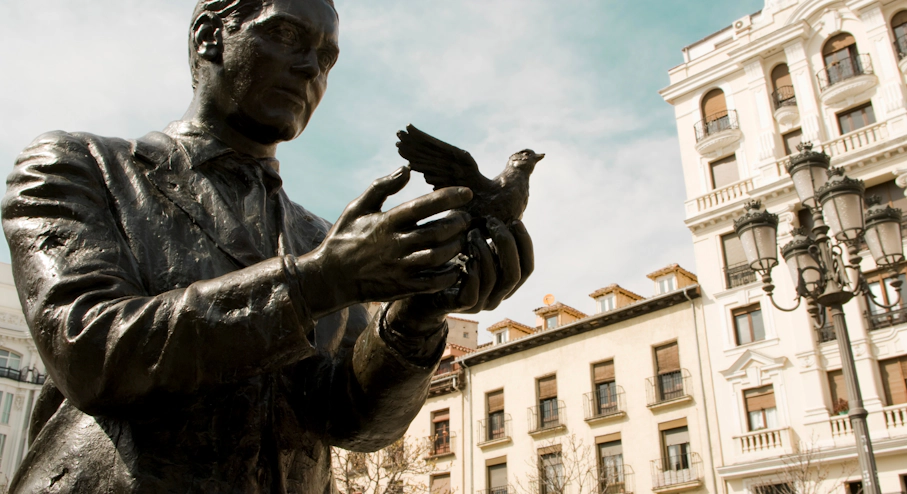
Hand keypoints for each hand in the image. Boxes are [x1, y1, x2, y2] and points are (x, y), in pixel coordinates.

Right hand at [301, 166, 472, 317]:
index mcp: (386, 222)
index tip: (467, 192)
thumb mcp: (357, 208)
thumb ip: (382, 187)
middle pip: (437, 231)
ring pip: (439, 256)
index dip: (448, 197)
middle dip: (458, 223)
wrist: (330, 278)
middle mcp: (395, 244)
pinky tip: (457, 266)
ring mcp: (399, 267)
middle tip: (466, 218)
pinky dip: (450, 274)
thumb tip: (406, 169)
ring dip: (457, 246)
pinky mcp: (402, 287)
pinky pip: (433, 282)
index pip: (423, 205)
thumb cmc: (345, 238)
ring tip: (462, 238)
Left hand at [386, 217, 533, 332]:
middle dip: (507, 244)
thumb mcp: (472, 244)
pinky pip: (473, 292)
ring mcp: (480, 304)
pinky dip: (472, 269)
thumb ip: (489, 235)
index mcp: (504, 282)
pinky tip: (464, 250)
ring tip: (473, 231)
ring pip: (494, 279)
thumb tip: (502, 209)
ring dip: (485, 250)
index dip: (525, 243)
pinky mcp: (461, 307)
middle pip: (516, 273)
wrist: (420, 287)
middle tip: (492, 222)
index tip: (515, 220)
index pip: (527, 267)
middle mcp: (497, 295)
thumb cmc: (447, 260)